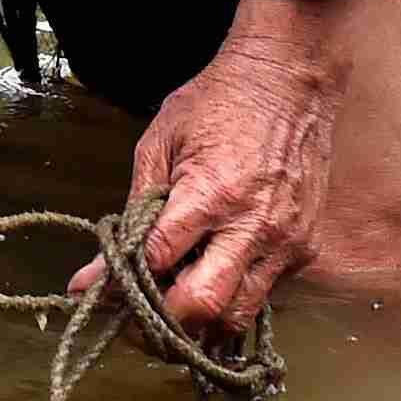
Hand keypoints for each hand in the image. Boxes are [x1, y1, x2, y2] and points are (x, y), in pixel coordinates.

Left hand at [72, 0, 351, 338]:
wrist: (289, 79)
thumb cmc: (217, 102)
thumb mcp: (160, 142)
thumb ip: (133, 209)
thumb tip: (94, 270)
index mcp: (211, 194)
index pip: (158, 261)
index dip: (123, 283)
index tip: (98, 293)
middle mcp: (254, 226)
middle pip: (203, 306)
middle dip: (164, 322)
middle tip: (136, 317)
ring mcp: (285, 242)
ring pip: (238, 315)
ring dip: (201, 321)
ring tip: (172, 306)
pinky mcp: (305, 248)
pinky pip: (265, 294)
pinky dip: (233, 296)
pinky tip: (210, 277)